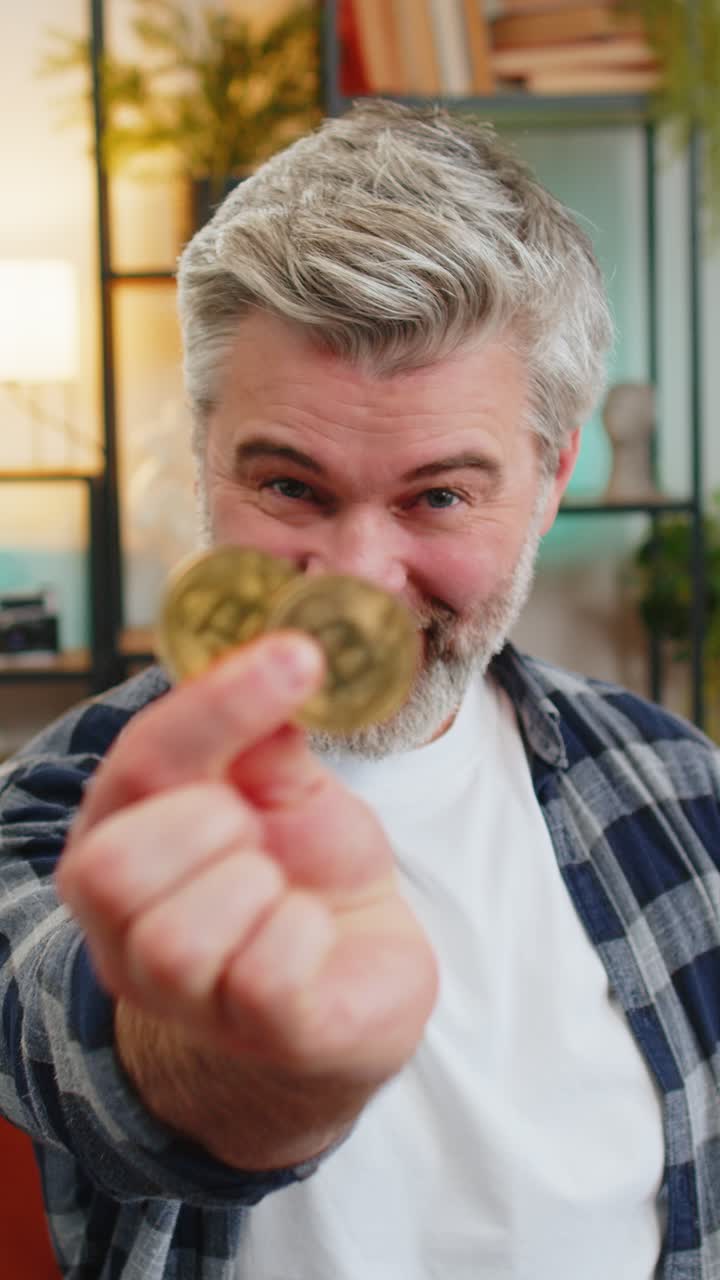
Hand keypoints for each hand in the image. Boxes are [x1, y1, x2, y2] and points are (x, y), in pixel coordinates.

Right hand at [56, 632, 437, 1087]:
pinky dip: (305, 937)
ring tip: (280, 888)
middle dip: (207, 826)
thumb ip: (268, 742)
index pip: (142, 761)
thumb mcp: (289, 788)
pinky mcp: (253, 1034)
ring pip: (177, 937)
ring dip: (256, 888)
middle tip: (253, 828)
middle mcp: (124, 921)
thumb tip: (278, 666)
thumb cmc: (307, 871)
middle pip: (112, 867)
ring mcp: (178, 992)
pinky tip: (311, 933)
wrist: (360, 970)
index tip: (297, 657)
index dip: (217, 703)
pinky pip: (264, 978)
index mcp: (128, 832)